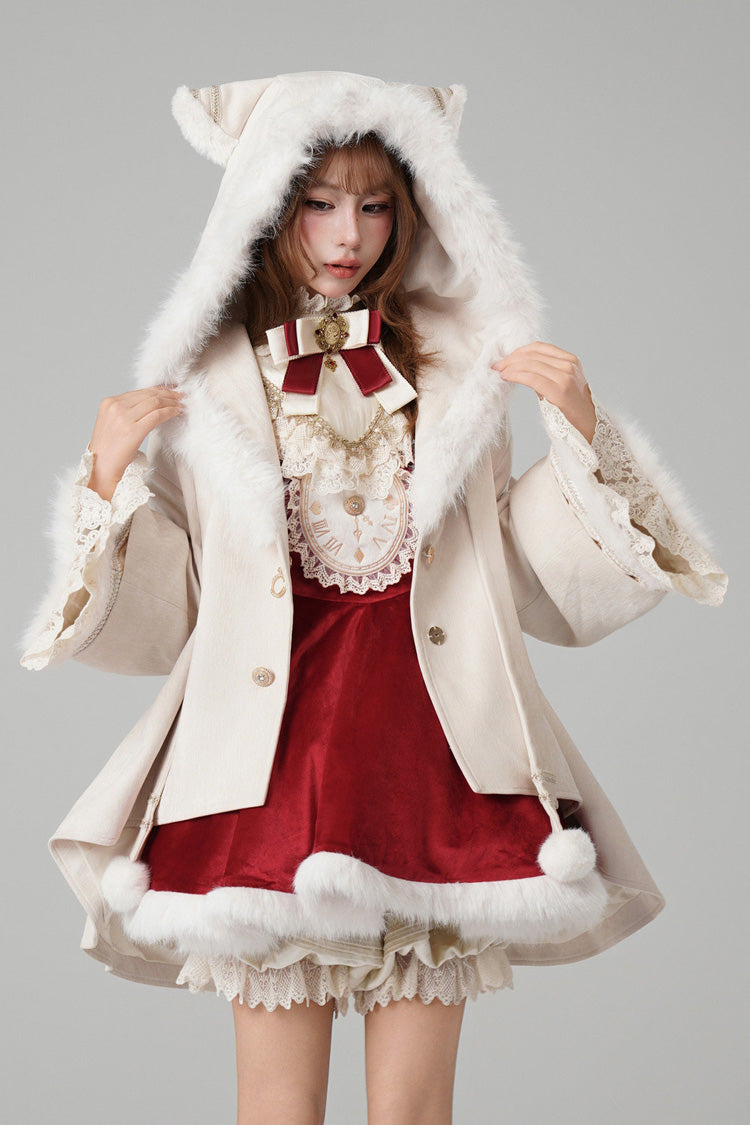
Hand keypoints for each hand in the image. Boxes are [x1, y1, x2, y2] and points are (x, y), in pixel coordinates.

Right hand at [87, 385, 184, 499]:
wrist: (101, 468)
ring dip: (171, 402)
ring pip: (154, 402)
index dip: (158, 390)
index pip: (139, 392)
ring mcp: (123, 418)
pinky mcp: (133, 431)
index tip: (170, 391)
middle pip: (148, 395)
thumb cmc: (109, 450)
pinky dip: (169, 412)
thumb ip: (127, 411)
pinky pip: (157, 415)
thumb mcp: (113, 423)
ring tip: (180, 404)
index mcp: (109, 403)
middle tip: (180, 396)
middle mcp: (115, 407)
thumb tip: (151, 404)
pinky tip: (176, 412)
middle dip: (167, 394)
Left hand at [492, 342, 596, 443]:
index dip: (519, 351)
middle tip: (497, 365)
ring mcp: (565, 377)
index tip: (506, 358)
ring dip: (511, 367)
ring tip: (500, 372)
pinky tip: (507, 378)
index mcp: (570, 360)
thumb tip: (519, 366)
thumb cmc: (571, 408)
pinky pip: (532, 379)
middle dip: (511, 359)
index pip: (539, 347)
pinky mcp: (560, 392)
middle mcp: (569, 366)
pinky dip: (516, 376)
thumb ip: (545, 372)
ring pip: (531, 365)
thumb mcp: (560, 383)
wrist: (589, 426)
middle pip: (533, 355)